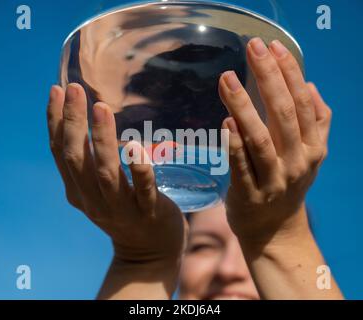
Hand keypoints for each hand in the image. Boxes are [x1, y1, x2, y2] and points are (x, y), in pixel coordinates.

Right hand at [46, 84, 186, 297]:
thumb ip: (92, 165)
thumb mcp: (100, 190)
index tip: (56, 90)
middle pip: (76, 159)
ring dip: (101, 140)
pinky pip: (143, 191)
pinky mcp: (148, 213)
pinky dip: (138, 170)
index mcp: (78, 191)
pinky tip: (135, 147)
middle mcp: (93, 200)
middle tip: (74, 88)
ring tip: (101, 107)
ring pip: (106, 173)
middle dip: (73, 122)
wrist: (148, 253)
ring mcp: (121, 208)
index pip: (60, 152)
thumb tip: (89, 123)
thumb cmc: (126, 212)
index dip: (54, 121)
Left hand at [219, 38, 331, 248]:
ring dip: (244, 107)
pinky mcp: (250, 195)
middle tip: (252, 48)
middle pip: (283, 114)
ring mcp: (274, 180)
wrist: (275, 230)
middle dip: (268, 77)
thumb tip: (310, 86)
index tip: (272, 45)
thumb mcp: (311, 155)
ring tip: (226, 79)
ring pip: (260, 138)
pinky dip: (235, 146)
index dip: (288, 71)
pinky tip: (225, 123)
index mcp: (313, 147)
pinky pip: (242, 168)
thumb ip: (316, 122)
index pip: (301, 102)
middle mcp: (297, 161)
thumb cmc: (288, 183)